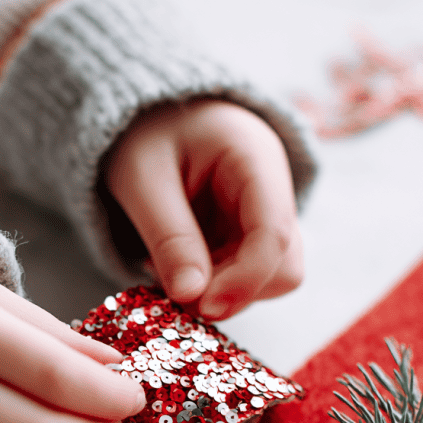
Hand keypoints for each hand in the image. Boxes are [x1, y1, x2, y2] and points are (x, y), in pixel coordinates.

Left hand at [104, 99, 302, 320]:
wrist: (142, 114)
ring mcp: (265, 214)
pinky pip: (243, 276)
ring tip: (168, 270)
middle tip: (174, 291)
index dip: (244, 282)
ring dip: (220, 291)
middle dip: (233, 291)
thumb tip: (191, 298)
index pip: (273, 234)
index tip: (204, 308)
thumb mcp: (143, 178)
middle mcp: (274, 189)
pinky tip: (177, 266)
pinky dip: (212, 285)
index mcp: (256, 158)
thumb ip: (169, 237)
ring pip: (267, 279)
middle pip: (282, 267)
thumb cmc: (140, 131)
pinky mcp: (248, 234)